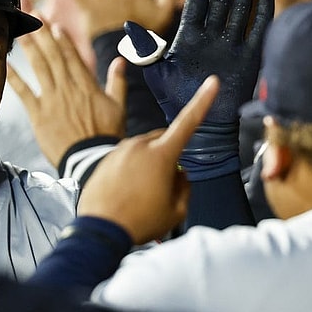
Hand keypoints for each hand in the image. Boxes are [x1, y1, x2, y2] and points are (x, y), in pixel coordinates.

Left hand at [8, 22, 126, 167]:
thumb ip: (118, 82)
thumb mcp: (119, 107)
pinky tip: (7, 63)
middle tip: (34, 15)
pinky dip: (15, 77)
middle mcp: (67, 87)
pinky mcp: (38, 114)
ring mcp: (52, 99)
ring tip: (22, 31)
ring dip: (30, 47)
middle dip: (43, 34)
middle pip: (54, 55)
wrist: (91, 159)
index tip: (54, 25)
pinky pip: (24, 92)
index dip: (62, 39)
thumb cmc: (107, 135)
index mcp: (86, 85)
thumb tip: (121, 60)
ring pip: (39, 67)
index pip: (72, 56)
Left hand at [77, 76, 219, 243]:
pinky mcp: (105, 159)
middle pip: (163, 141)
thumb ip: (184, 187)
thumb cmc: (139, 222)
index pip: (188, 123)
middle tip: (163, 188)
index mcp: (161, 155)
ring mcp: (119, 150)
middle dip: (168, 157)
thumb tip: (179, 173)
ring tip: (139, 196)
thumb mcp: (175, 211)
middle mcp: (138, 145)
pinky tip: (125, 193)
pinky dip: (130, 171)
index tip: (213, 82)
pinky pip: (125, 158)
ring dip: (147, 166)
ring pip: (143, 150)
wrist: (98, 229)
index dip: (203, 101)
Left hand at [122, 0, 273, 180]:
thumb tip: (128, 28)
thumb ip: (147, 50)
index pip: (195, 3)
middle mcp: (210, 38)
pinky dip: (263, 15)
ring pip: (239, 11)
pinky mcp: (247, 59)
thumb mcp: (158, 72)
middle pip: (220, 1)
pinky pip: (256, 32)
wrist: (199, 125)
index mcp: (187, 38)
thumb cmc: (175, 100)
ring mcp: (229, 46)